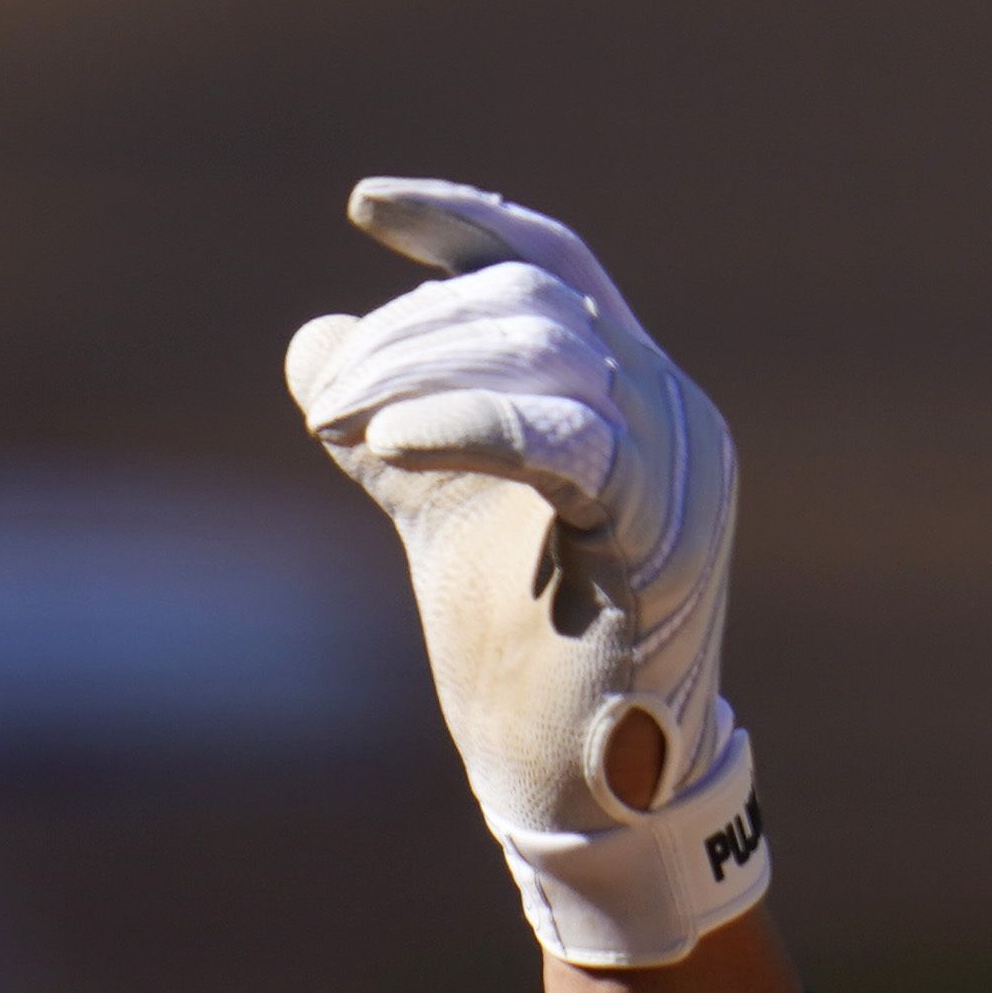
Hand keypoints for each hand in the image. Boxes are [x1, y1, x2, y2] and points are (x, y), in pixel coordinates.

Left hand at [287, 178, 765, 967]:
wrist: (586, 786)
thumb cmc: (523, 653)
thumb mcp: (437, 512)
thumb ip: (389, 423)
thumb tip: (312, 339)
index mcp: (627, 388)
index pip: (548, 266)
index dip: (463, 226)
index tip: (367, 206)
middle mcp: (668, 405)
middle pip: (528, 304)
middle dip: (409, 337)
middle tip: (322, 404)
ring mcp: (679, 466)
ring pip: (545, 354)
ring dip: (422, 375)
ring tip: (338, 426)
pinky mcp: (663, 537)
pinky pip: (568, 442)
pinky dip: (472, 424)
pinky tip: (390, 441)